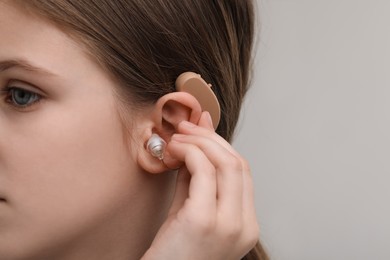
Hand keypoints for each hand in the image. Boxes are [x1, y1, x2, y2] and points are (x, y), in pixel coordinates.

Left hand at [141, 112, 258, 259]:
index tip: (200, 128)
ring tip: (177, 137)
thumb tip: (199, 137)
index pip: (242, 172)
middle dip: (210, 138)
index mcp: (246, 226)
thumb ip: (196, 176)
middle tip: (186, 127)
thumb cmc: (171, 253)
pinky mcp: (203, 221)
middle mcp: (243, 226)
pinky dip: (189, 153)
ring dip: (198, 141)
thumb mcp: (189, 211)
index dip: (221, 144)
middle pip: (238, 163)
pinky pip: (203, 171)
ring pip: (225, 162)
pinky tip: (174, 151)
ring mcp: (227, 225)